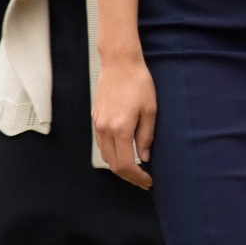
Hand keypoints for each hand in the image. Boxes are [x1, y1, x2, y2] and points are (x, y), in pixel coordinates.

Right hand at [93, 53, 157, 188]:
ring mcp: (97, 124)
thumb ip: (146, 136)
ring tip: (135, 169)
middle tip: (143, 180)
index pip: (126, 164)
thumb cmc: (138, 83)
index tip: (148, 181)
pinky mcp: (95, 118)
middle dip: (129, 176)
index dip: (137, 177)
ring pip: (105, 156)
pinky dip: (112, 154)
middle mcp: (105, 129)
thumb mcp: (150, 110)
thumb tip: (144, 157)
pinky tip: (123, 152)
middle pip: (113, 165)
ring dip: (119, 166)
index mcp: (120, 128)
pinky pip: (101, 144)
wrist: (119, 63)